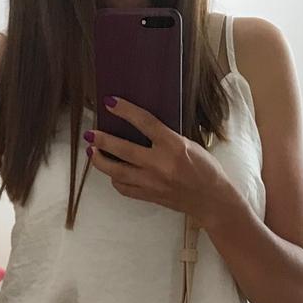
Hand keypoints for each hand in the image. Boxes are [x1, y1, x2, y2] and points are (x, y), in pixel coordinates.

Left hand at [86, 96, 239, 230]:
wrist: (212, 200)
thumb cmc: (206, 170)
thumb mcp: (189, 144)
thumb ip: (166, 137)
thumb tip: (142, 127)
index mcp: (173, 146)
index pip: (144, 122)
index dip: (125, 111)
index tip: (110, 102)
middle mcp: (160, 164)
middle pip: (122, 150)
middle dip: (102, 140)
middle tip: (90, 133)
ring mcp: (152, 183)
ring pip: (116, 172)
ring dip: (100, 161)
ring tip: (92, 152)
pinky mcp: (149, 196)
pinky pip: (123, 188)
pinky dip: (114, 179)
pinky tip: (112, 172)